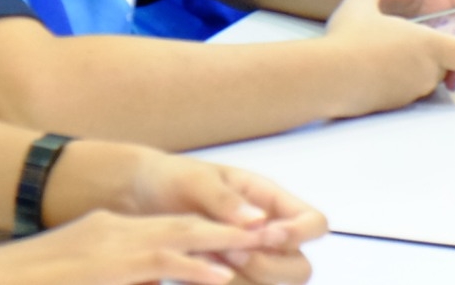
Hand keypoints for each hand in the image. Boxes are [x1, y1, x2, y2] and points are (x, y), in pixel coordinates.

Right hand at [0, 209, 292, 284]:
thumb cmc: (28, 276)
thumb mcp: (80, 267)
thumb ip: (119, 270)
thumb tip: (148, 277)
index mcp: (109, 230)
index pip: (169, 226)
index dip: (209, 229)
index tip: (245, 234)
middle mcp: (113, 231)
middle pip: (182, 226)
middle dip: (226, 230)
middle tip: (267, 232)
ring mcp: (109, 247)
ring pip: (178, 241)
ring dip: (221, 244)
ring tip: (258, 246)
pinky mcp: (103, 267)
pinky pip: (156, 265)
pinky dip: (190, 268)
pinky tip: (218, 273)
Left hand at [114, 154, 325, 281]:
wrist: (139, 200)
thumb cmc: (174, 180)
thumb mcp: (197, 181)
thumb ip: (226, 200)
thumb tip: (258, 220)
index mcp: (272, 203)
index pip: (315, 224)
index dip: (300, 234)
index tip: (267, 235)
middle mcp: (269, 236)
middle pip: (299, 268)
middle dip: (269, 265)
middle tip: (230, 251)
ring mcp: (251, 262)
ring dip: (243, 279)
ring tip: (203, 258)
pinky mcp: (229, 279)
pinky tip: (193, 275)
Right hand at [323, 0, 454, 110]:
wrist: (327, 79)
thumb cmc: (348, 38)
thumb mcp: (359, 5)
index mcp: (430, 46)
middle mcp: (427, 71)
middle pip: (445, 64)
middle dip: (439, 56)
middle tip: (415, 44)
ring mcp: (411, 93)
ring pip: (423, 78)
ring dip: (414, 68)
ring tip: (383, 54)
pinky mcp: (394, 107)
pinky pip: (404, 91)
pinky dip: (397, 81)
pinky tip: (372, 70)